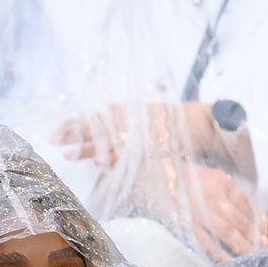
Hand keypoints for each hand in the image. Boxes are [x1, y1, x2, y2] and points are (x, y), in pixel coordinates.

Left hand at [50, 103, 188, 165]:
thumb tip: (108, 106)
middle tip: (51, 137)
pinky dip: (116, 156)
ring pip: (114, 139)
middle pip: (102, 125)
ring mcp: (148, 132)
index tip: (59, 128)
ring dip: (89, 146)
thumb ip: (133, 115)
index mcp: (137, 113)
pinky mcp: (159, 144)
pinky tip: (98, 161)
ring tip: (66, 154)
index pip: (103, 117)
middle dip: (76, 130)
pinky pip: (133, 152)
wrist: (216, 126)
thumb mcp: (158, 117)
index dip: (81, 122)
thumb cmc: (189, 125)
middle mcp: (139, 120)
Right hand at [183, 162, 267, 261]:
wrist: (166, 176)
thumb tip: (255, 212)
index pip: (252, 208)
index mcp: (227, 186)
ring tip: (257, 256)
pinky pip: (205, 241)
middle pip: (243, 222)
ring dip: (244, 246)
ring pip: (227, 233)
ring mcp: (203, 213)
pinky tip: (229, 261)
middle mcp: (217, 200)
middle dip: (260, 238)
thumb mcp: (219, 177)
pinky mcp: (189, 224)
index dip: (266, 224)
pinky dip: (217, 252)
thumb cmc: (195, 178)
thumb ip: (236, 194)